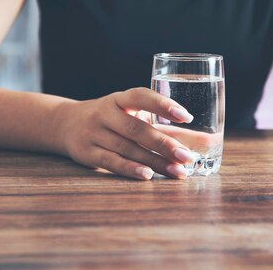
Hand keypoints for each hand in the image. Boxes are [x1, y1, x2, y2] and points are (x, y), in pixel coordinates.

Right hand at [54, 87, 197, 179]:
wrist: (64, 124)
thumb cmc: (111, 119)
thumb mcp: (132, 114)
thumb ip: (167, 126)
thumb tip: (209, 140)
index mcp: (119, 99)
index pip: (141, 96)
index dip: (162, 104)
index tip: (186, 116)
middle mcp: (105, 112)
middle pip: (137, 128)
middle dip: (164, 143)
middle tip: (188, 156)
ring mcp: (93, 133)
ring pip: (127, 148)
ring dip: (154, 161)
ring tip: (178, 172)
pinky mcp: (86, 153)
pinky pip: (111, 162)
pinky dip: (130, 168)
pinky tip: (148, 175)